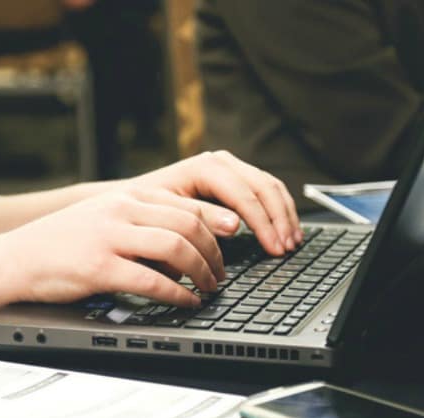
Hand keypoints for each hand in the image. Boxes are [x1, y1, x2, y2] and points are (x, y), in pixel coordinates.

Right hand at [0, 188, 239, 307]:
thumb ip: (140, 221)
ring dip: (201, 271)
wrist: (15, 258)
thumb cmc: (60, 242)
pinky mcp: (98, 267)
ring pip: (175, 247)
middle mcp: (120, 210)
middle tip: (221, 273)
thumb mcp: (102, 217)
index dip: (216, 224)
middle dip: (214, 252)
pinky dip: (177, 293)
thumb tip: (184, 242)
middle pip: (187, 224)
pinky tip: (185, 302)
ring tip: (209, 288)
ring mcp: (109, 237)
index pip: (185, 204)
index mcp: (125, 196)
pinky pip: (151, 280)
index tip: (232, 240)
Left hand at [129, 151, 301, 254]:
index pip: (244, 194)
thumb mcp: (168, 214)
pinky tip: (285, 230)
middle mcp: (220, 162)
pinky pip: (265, 190)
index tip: (274, 247)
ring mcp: (228, 168)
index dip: (263, 223)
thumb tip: (235, 226)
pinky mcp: (232, 178)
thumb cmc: (144, 209)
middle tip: (287, 248)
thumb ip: (200, 218)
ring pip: (270, 186)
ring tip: (292, 242)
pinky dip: (279, 210)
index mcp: (204, 168)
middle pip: (263, 187)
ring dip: (284, 215)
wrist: (131, 199)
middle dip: (279, 219)